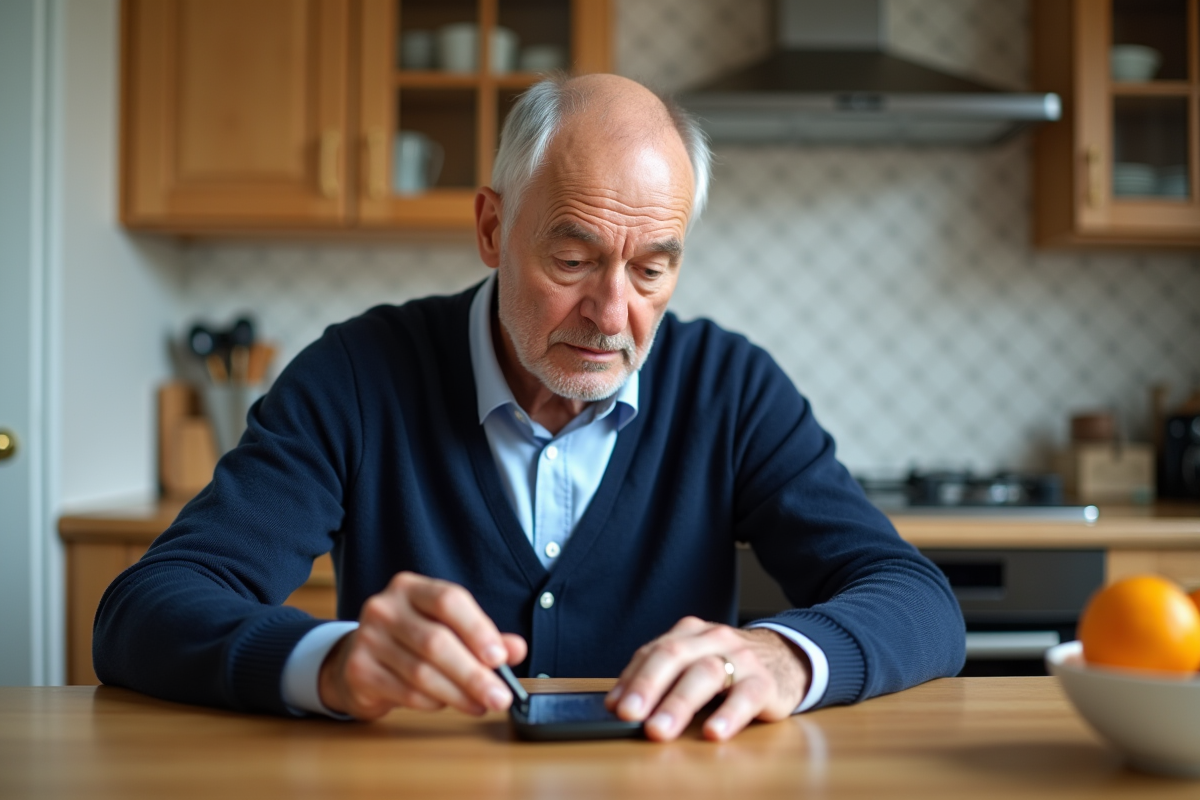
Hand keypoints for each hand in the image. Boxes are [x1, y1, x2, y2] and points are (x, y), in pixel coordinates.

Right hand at [318, 572, 526, 719]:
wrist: (357, 659)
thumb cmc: (412, 641)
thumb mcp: (448, 629)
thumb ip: (484, 637)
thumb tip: (517, 649)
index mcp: (410, 588)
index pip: (448, 600)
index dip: (478, 629)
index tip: (501, 658)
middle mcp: (384, 607)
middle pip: (436, 641)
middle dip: (473, 674)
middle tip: (500, 696)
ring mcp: (367, 638)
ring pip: (421, 672)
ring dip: (458, 694)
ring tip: (480, 705)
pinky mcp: (358, 670)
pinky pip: (405, 693)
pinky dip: (433, 703)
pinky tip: (446, 703)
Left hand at [606, 617, 810, 741]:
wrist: (788, 657)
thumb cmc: (730, 665)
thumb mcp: (696, 661)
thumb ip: (663, 677)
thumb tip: (619, 705)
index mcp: (689, 632)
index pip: (653, 651)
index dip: (631, 678)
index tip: (614, 705)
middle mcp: (712, 639)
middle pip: (674, 656)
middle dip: (647, 686)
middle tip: (628, 714)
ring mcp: (740, 658)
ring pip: (705, 674)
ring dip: (678, 703)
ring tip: (659, 730)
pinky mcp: (765, 682)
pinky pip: (745, 697)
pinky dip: (727, 715)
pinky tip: (712, 733)